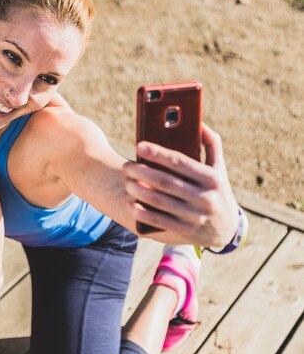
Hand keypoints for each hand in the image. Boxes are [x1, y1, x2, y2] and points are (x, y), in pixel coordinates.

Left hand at [122, 123, 238, 246]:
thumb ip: (211, 144)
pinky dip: (143, 212)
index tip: (139, 146)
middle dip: (141, 172)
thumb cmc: (217, 191)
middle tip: (126, 166)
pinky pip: (159, 221)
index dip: (157, 153)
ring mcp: (195, 217)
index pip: (180, 162)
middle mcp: (205, 198)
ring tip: (126, 182)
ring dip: (138, 191)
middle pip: (165, 181)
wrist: (227, 230)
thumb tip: (198, 122)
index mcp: (212, 179)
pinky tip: (131, 204)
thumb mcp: (219, 169)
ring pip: (159, 201)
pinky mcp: (186, 232)